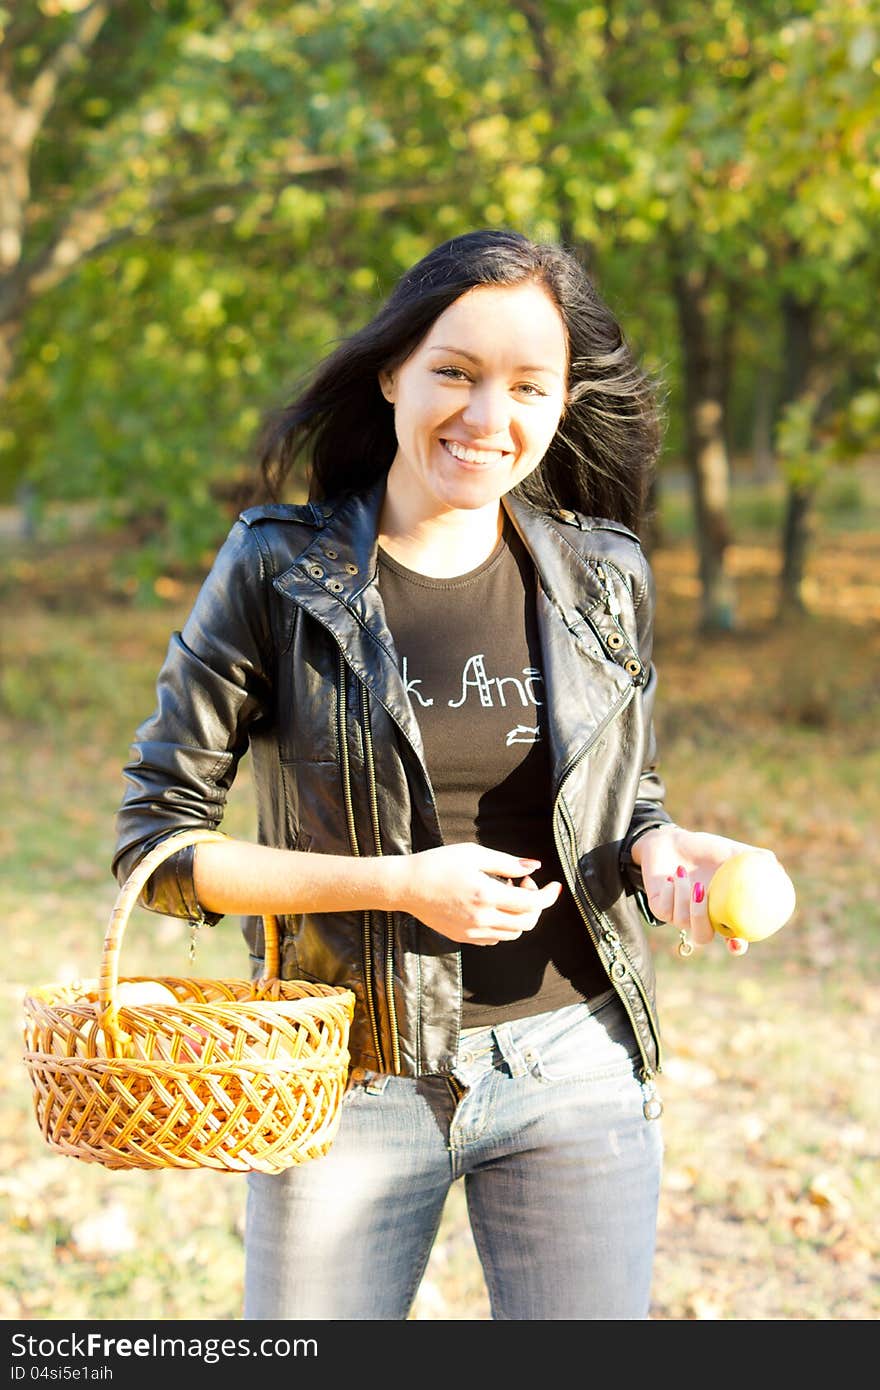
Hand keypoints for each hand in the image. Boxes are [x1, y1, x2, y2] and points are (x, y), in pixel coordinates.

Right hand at [399, 843, 562, 945]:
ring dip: (520, 915)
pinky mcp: (464, 938)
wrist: (406, 886)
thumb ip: (507, 862)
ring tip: (506, 893)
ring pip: (513, 933)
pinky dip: (503, 925)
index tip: (554, 885)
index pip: (532, 904)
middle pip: (527, 922)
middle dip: (535, 904)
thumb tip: (534, 866)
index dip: (548, 895)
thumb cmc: (438, 864)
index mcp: (487, 895)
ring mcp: (473, 932)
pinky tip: (493, 907)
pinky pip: (495, 938)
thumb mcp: (474, 854)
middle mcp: (482, 918)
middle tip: (524, 884)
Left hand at [631, 826, 760, 955]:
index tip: (736, 942)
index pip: (732, 939)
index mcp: (722, 912)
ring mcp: (679, 916)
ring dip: (685, 898)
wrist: (671, 840)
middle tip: (705, 898)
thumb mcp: (731, 852)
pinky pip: (665, 909)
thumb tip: (776, 867)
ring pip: (683, 921)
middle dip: (703, 921)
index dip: (736, 946)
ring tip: (685, 874)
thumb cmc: (706, 849)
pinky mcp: (661, 909)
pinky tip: (673, 876)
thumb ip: (755, 860)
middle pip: (703, 937)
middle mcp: (701, 918)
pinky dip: (671, 891)